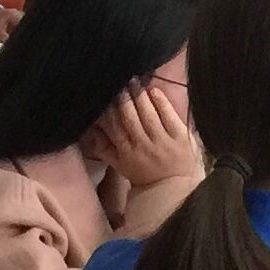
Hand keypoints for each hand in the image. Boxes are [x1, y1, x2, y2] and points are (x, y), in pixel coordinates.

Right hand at [85, 83, 202, 188]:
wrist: (173, 189)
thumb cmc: (144, 175)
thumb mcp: (120, 166)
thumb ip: (103, 149)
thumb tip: (88, 131)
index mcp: (127, 152)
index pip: (114, 126)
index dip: (108, 108)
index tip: (105, 93)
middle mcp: (143, 145)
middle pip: (129, 117)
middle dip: (123, 98)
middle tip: (119, 82)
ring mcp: (163, 140)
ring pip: (147, 113)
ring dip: (139, 95)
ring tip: (134, 81)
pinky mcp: (181, 136)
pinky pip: (168, 115)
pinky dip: (160, 101)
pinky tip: (153, 90)